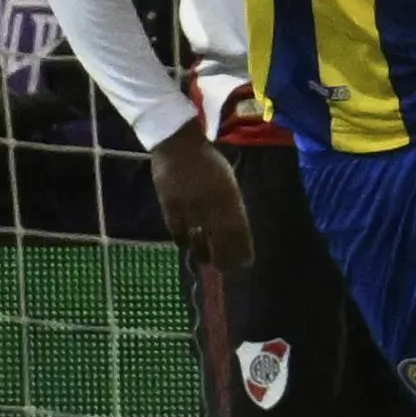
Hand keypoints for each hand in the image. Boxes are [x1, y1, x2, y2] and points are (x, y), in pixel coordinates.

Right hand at [144, 126, 251, 268]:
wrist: (178, 145)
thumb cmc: (207, 163)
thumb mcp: (227, 181)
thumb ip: (231, 204)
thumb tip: (235, 230)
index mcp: (229, 195)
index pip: (239, 229)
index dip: (243, 248)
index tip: (246, 263)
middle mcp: (211, 203)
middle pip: (220, 238)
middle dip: (224, 257)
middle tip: (226, 271)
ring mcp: (189, 205)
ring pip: (198, 238)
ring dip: (203, 254)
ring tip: (206, 263)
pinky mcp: (169, 205)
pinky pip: (176, 229)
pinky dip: (182, 240)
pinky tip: (186, 246)